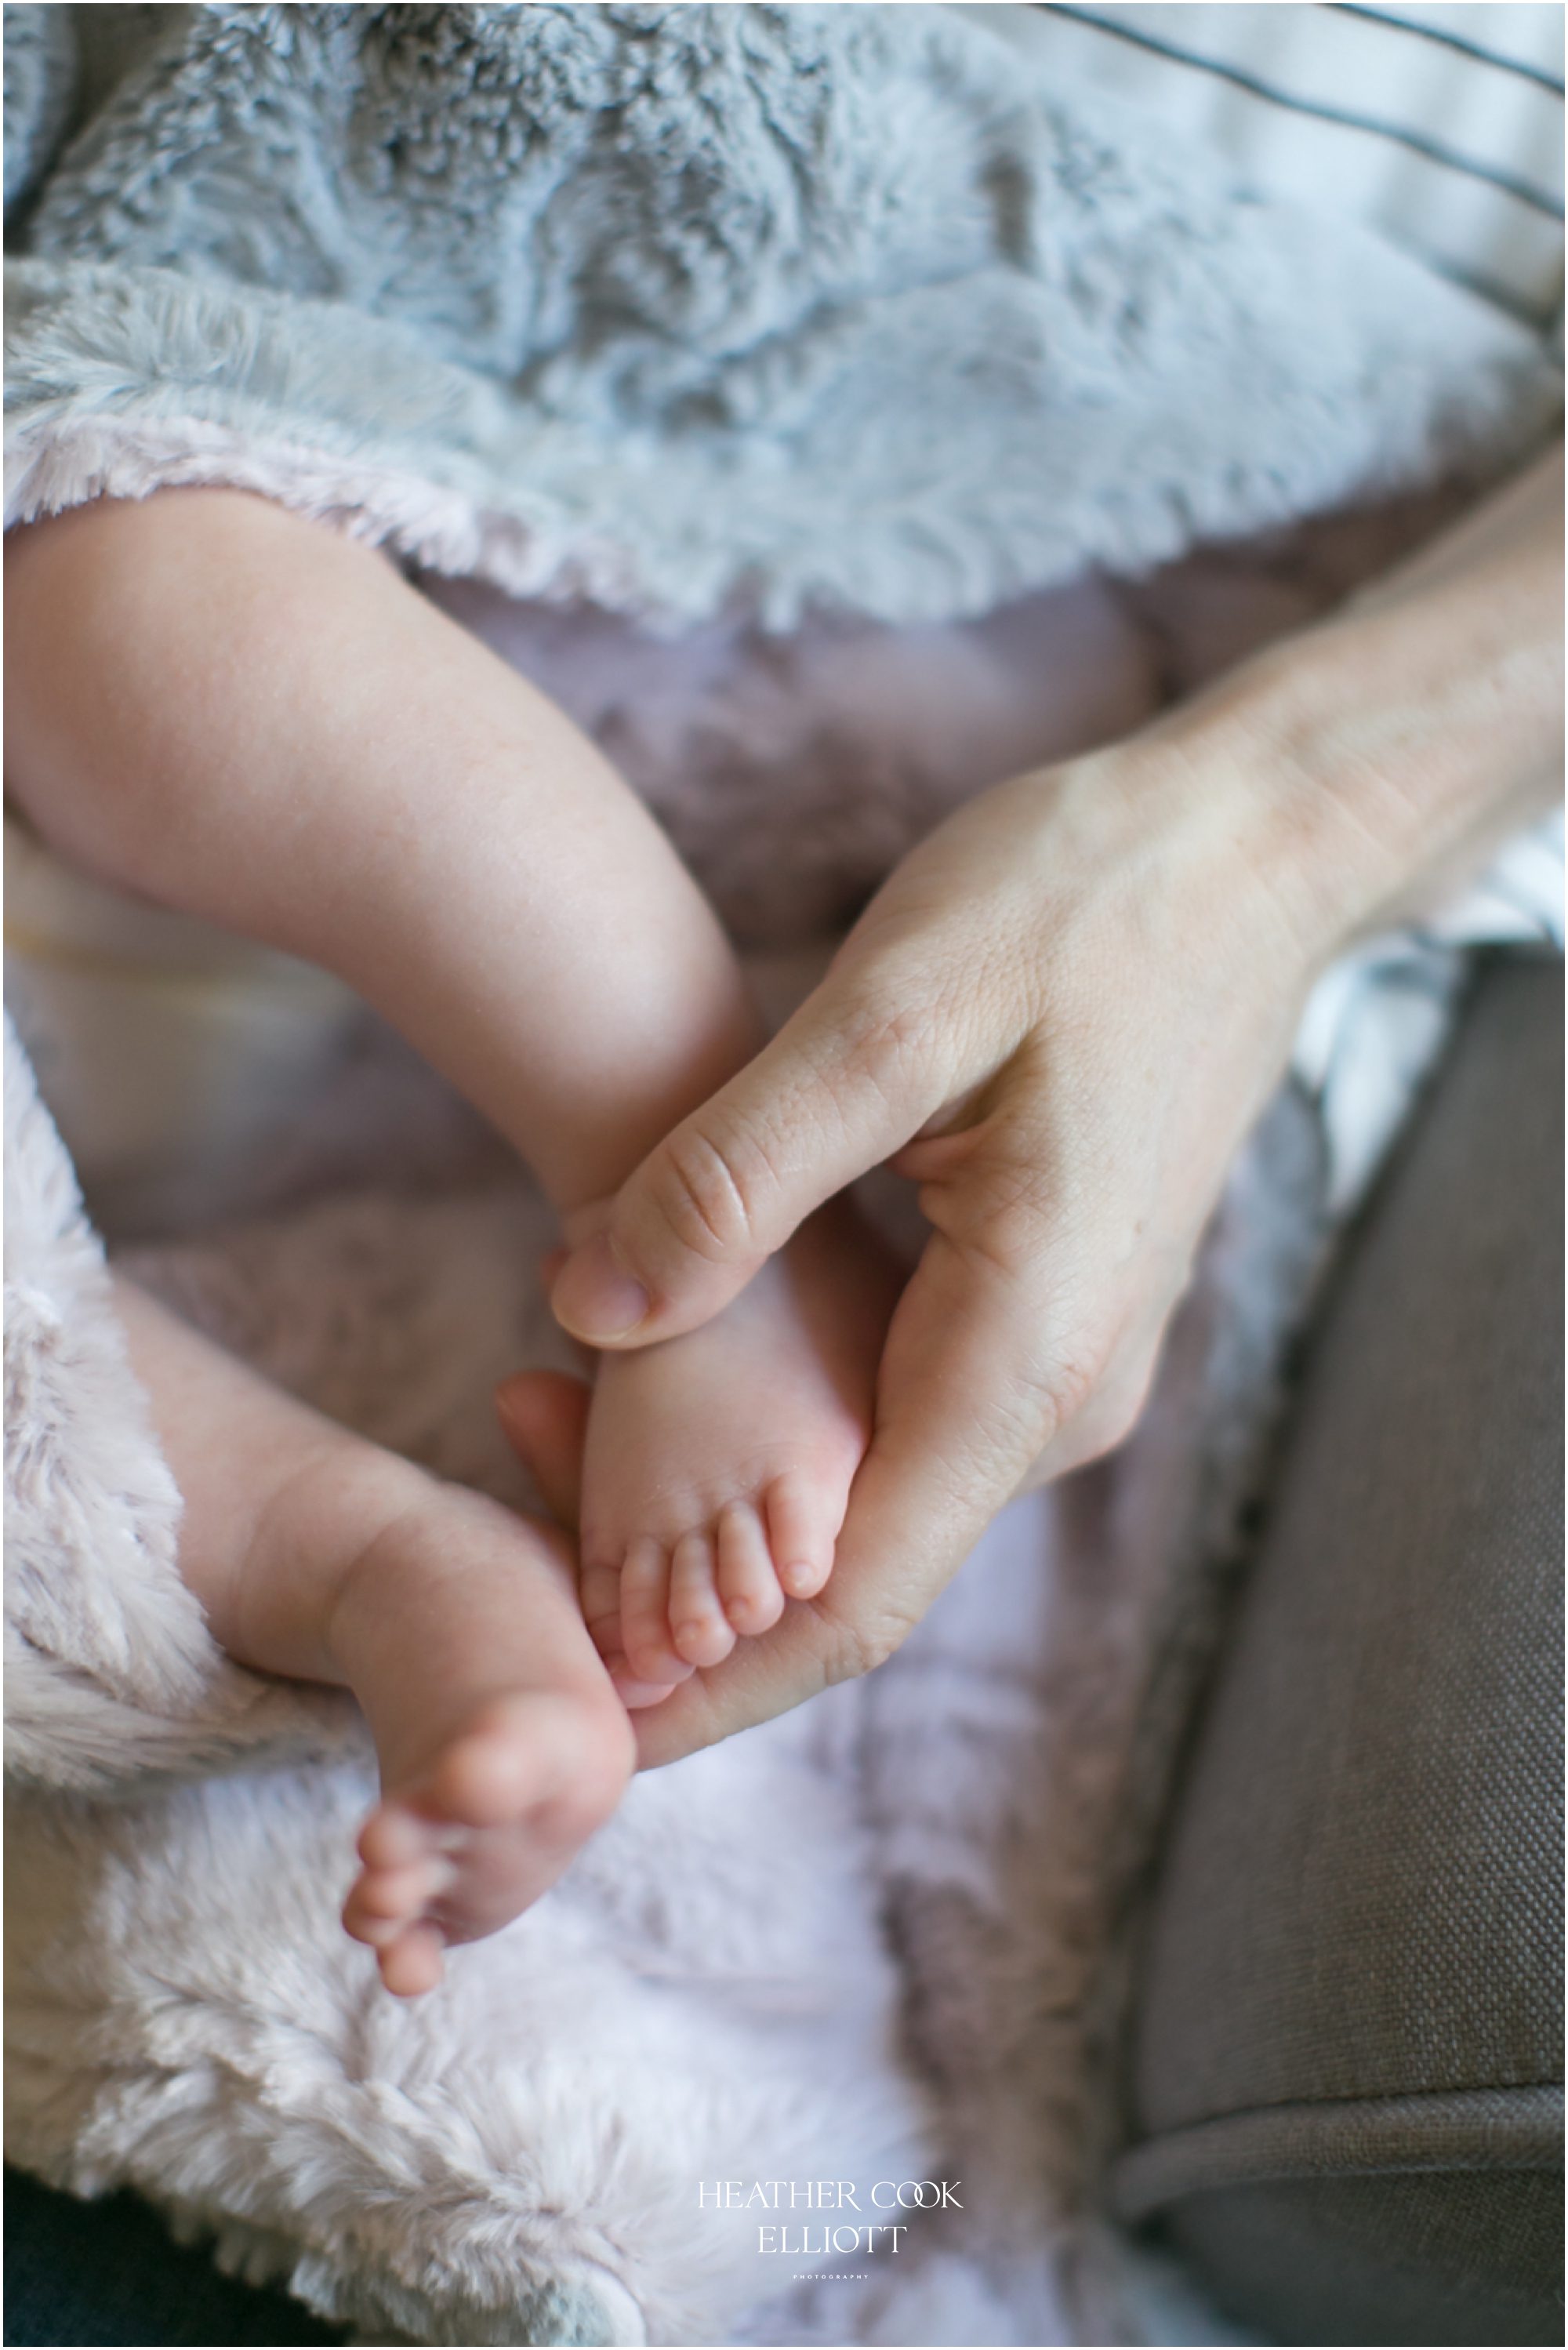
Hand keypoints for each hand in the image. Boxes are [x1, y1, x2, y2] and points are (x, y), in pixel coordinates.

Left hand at [511, 447, 1562, 1765]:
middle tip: (500, 1463)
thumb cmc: (1088, 902)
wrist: (1249, 849)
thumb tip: (584, 1314)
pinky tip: (665, 1343)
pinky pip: (891, 1416)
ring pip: (861, 1493)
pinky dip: (772, 1416)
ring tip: (543, 1401)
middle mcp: (1055, 1397)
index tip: (564, 1716)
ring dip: (710, 1486)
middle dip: (669, 1569)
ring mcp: (1057, 1360)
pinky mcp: (1039, 1309)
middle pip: (841, 1566)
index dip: (700, 1684)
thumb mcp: (893, 1010)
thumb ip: (738, 1175)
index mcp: (1025, 1356)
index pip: (849, 1608)